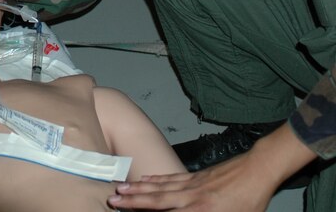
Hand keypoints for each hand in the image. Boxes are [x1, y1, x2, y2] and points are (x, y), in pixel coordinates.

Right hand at [107, 156, 275, 210]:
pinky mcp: (196, 175)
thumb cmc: (252, 201)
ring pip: (160, 187)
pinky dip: (155, 179)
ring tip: (120, 189)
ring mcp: (192, 184)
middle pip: (158, 200)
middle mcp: (192, 197)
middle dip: (133, 201)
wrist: (258, 170)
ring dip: (138, 189)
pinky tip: (144, 179)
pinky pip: (171, 178)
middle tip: (113, 200)